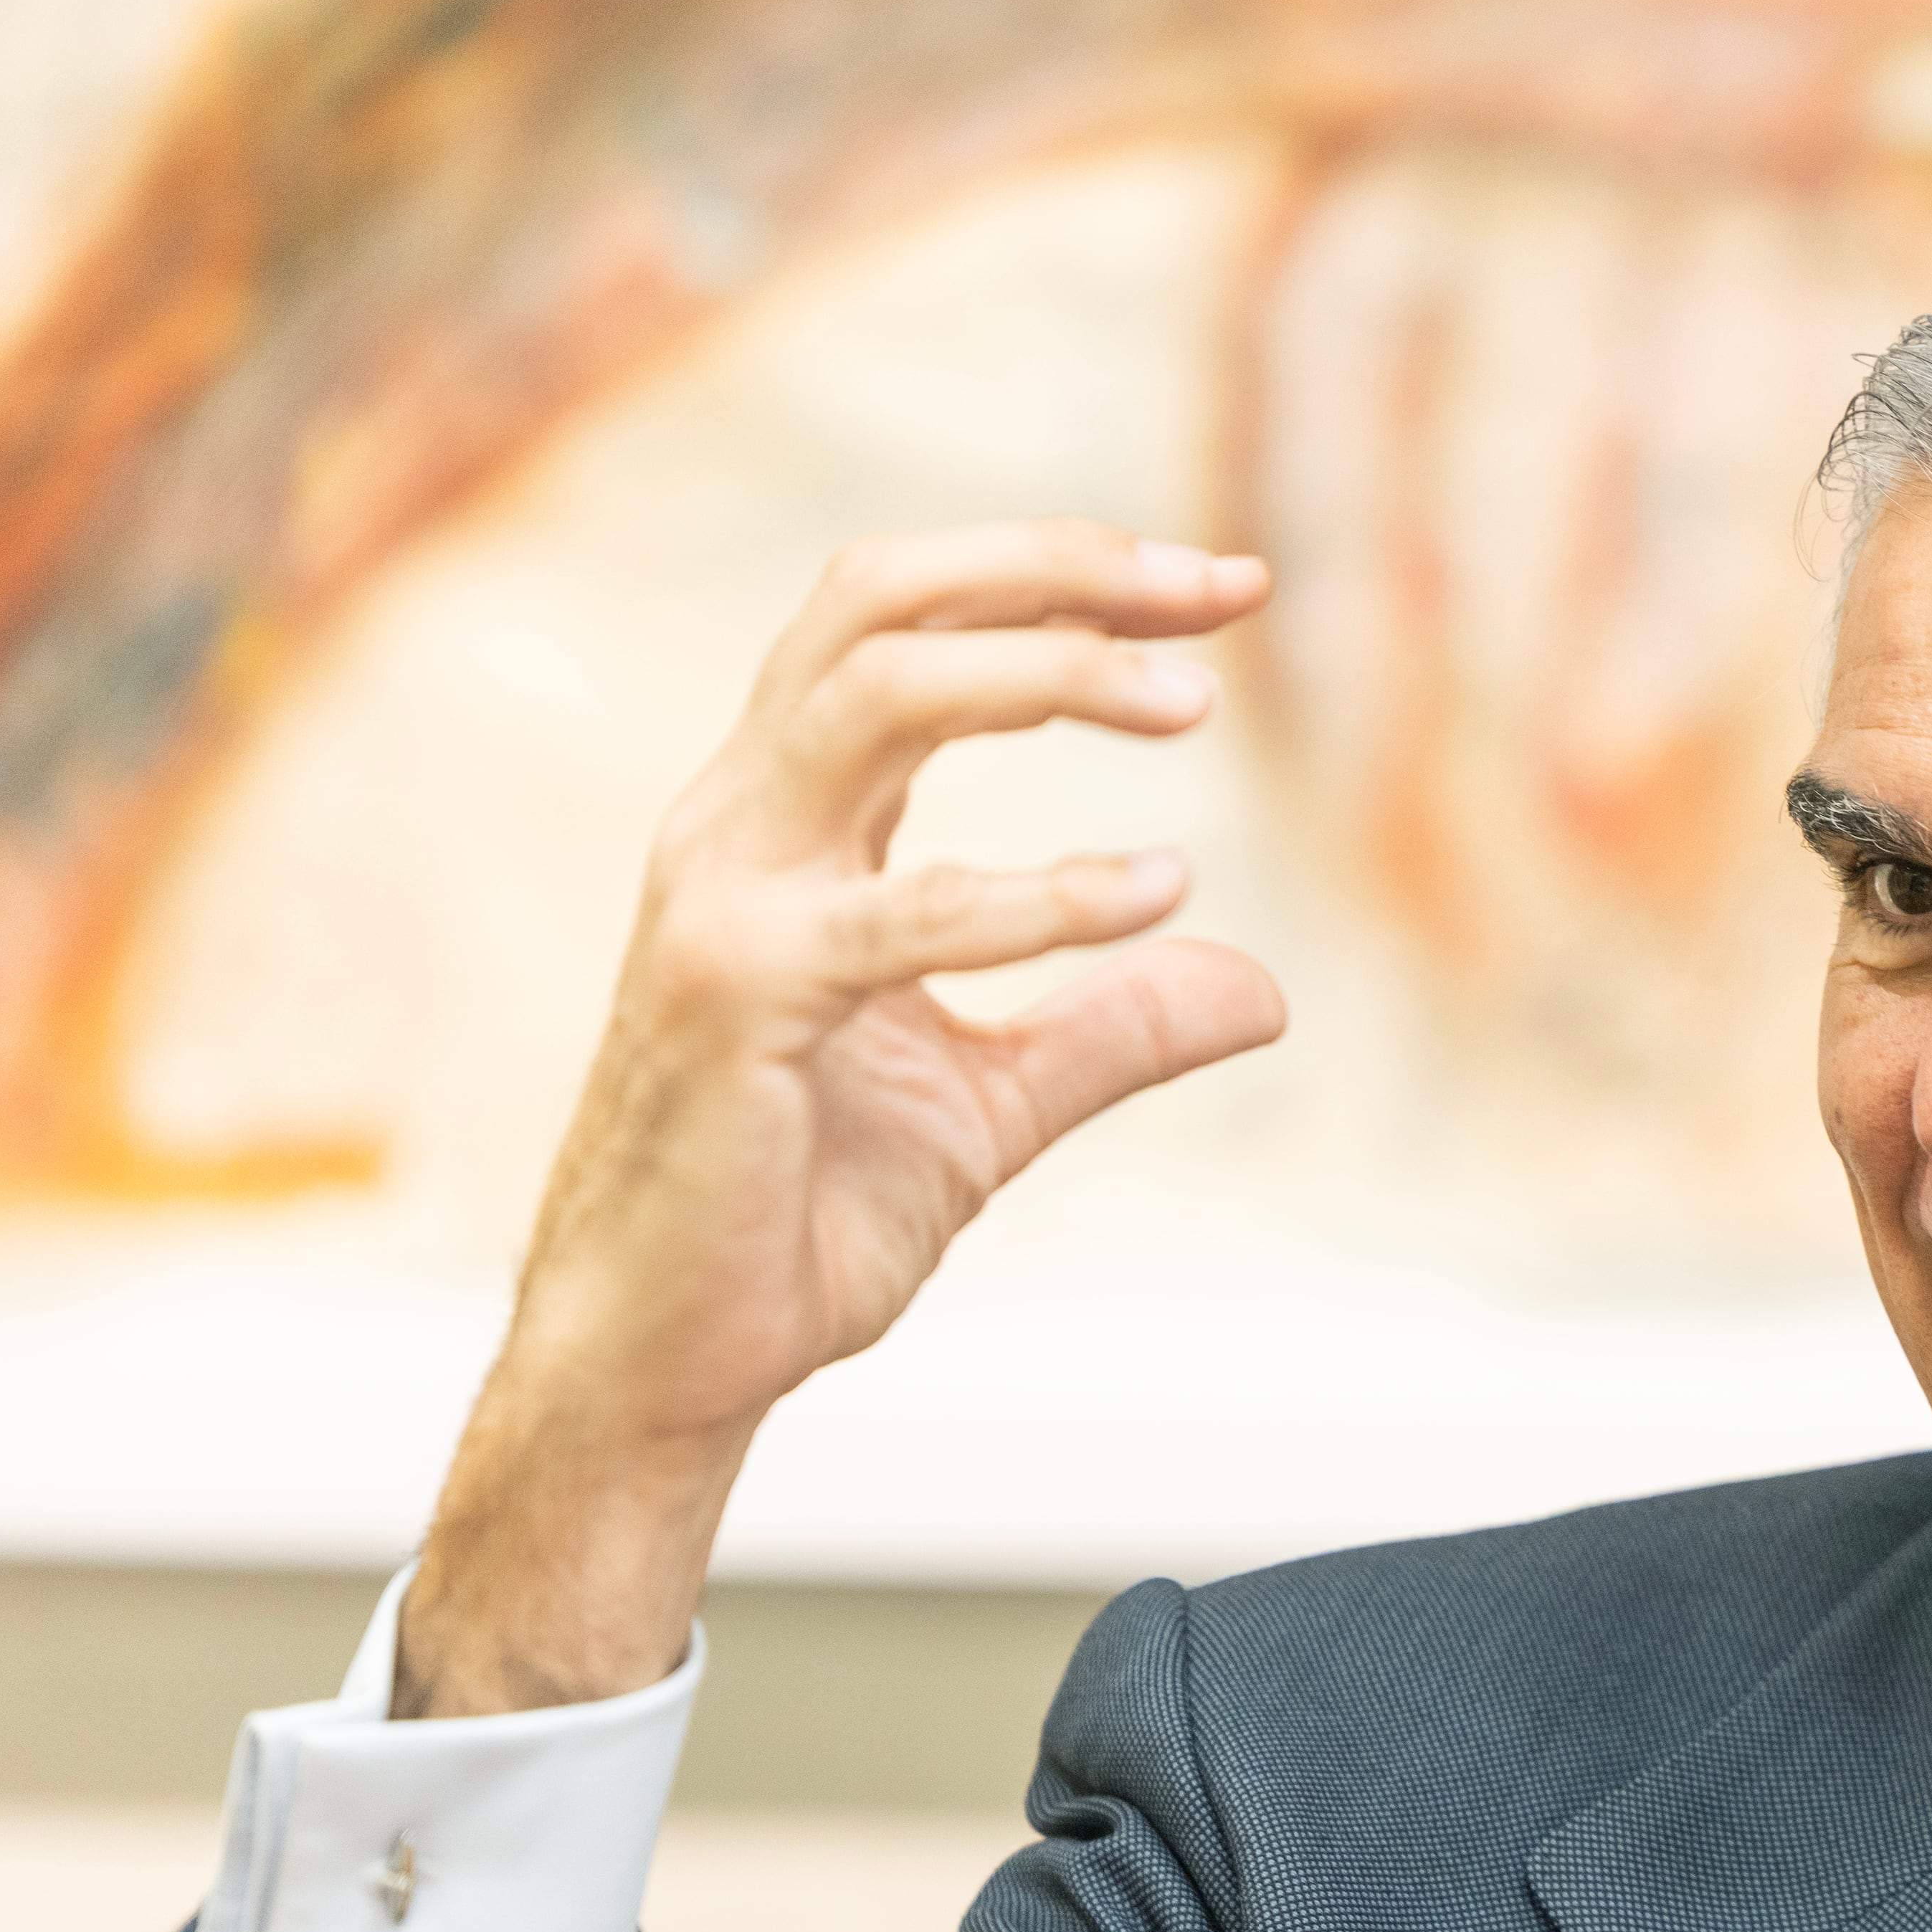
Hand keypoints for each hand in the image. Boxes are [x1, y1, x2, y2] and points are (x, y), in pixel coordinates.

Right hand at [396, 523, 1285, 1715]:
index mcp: (788, 822)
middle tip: (1221, 591)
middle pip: (879, 602)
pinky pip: (904, 913)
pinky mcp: (731, 994)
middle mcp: (738, 824)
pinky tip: (1156, 894)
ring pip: (874, 695)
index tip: (1221, 592)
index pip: (914, 628)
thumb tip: (1261, 987)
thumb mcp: (995, 1103)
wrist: (669, 1362)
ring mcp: (719, 898)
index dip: (1062, 580)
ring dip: (1048, 675)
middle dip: (1057, 568)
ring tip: (1192, 704)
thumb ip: (1115, 1030)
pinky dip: (1043, 891)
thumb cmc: (798, 1218)